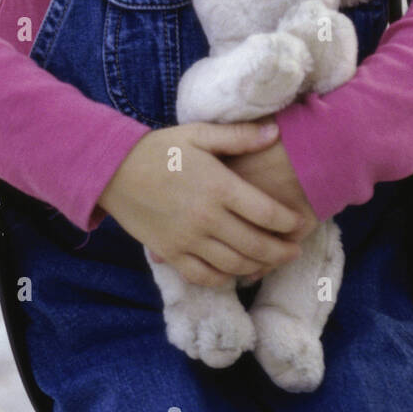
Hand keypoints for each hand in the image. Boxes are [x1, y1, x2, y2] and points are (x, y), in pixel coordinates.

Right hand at [98, 120, 303, 286]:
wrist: (112, 170)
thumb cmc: (159, 149)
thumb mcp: (198, 134)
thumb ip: (239, 136)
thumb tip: (275, 132)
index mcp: (219, 187)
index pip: (267, 213)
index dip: (289, 223)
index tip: (300, 224)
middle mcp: (207, 218)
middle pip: (256, 245)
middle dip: (281, 251)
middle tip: (294, 251)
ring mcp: (188, 239)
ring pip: (234, 265)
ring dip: (259, 267)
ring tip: (271, 262)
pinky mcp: (171, 253)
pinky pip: (205, 276)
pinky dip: (225, 279)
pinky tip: (235, 273)